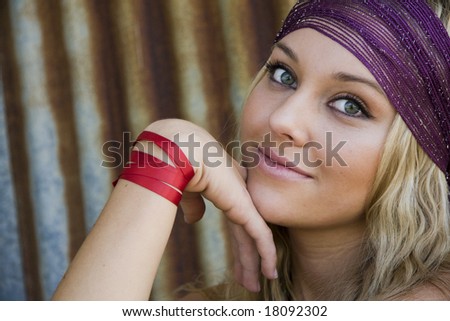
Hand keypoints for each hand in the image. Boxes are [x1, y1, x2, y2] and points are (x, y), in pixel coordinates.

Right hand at [147, 119, 277, 291]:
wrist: (183, 152)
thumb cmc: (181, 164)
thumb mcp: (189, 189)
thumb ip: (194, 204)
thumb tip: (194, 220)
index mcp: (227, 188)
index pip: (238, 220)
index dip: (239, 240)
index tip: (239, 258)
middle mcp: (240, 196)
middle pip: (247, 233)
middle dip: (248, 258)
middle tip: (251, 279)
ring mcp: (244, 201)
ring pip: (255, 239)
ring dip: (256, 264)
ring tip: (258, 284)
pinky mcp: (246, 208)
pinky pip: (262, 237)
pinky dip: (266, 256)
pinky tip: (269, 272)